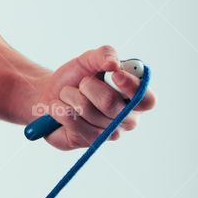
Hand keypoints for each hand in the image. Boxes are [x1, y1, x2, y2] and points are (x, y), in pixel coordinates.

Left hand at [25, 45, 156, 151]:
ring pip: (88, 111)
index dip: (132, 87)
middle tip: (81, 83)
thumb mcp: (89, 60)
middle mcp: (128, 119)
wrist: (50, 95)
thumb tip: (114, 63)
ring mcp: (109, 134)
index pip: (147, 100)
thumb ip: (104, 54)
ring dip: (70, 96)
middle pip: (110, 104)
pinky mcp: (90, 142)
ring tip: (67, 94)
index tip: (115, 74)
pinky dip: (60, 109)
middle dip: (88, 86)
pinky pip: (73, 123)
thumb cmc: (76, 78)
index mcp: (136, 98)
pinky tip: (59, 107)